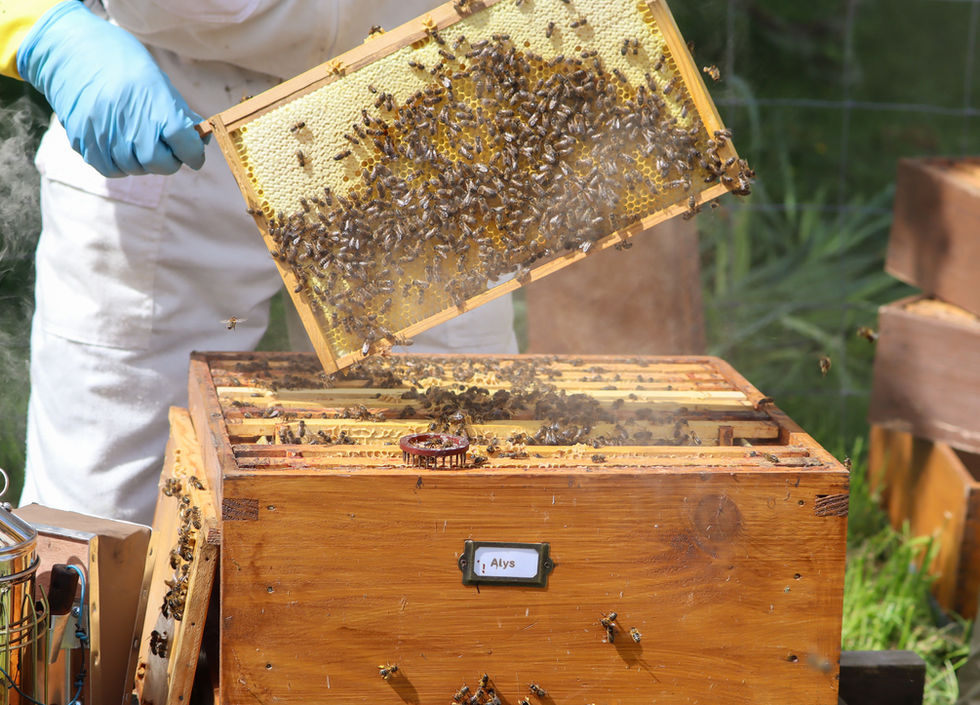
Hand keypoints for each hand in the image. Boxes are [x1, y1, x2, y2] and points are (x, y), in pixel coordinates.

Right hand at [17, 0, 205, 176]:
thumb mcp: (158, 81)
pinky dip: (121, 165)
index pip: (184, 142)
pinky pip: (109, 168)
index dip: (194, 154)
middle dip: (169, 162)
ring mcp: (103, 132)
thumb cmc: (122, 64)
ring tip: (141, 145)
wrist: (71, 50)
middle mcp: (128, 119)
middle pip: (158, 162)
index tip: (194, 156)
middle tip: (168, 153)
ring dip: (144, 163)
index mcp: (154, 101)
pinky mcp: (83, 140)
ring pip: (134, 168)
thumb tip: (202, 141)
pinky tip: (122, 150)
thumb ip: (179, 113)